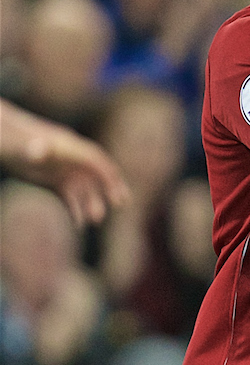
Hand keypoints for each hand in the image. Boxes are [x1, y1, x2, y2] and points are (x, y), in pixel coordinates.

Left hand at [0, 100, 129, 225]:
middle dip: (111, 187)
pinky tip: (78, 225)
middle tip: (122, 203)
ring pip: (85, 188)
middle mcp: (72, 159)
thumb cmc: (10, 141)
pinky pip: (71, 196)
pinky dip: (76, 209)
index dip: (109, 176)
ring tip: (95, 221)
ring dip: (92, 203)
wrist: (2, 139)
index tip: (117, 192)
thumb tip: (42, 148)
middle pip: (98, 173)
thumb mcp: (21, 146)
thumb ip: (33, 148)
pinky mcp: (55, 180)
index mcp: (70, 148)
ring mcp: (64, 170)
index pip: (97, 161)